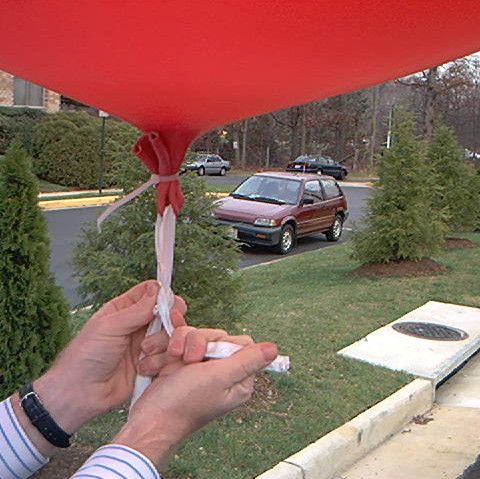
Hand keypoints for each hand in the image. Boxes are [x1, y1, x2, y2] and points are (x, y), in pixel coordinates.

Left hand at [32, 281, 186, 434]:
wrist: (81, 394)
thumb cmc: (86, 357)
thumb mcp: (110, 326)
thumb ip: (137, 309)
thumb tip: (157, 288)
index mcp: (124, 309)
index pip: (151, 293)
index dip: (163, 295)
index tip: (167, 304)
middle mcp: (138, 325)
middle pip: (168, 312)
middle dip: (169, 319)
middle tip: (165, 327)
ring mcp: (146, 344)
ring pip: (171, 334)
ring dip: (162, 342)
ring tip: (145, 352)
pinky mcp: (152, 364)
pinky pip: (170, 356)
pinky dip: (163, 359)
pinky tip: (146, 366)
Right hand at [114, 327, 277, 466]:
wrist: (148, 418)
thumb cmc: (183, 403)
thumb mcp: (217, 378)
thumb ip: (245, 361)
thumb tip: (273, 349)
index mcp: (238, 378)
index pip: (238, 342)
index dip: (219, 342)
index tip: (203, 355)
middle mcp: (221, 371)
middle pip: (214, 336)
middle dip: (193, 342)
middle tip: (184, 359)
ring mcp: (200, 367)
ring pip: (192, 337)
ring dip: (174, 345)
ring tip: (165, 362)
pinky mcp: (181, 364)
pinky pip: (177, 343)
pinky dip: (165, 350)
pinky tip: (154, 361)